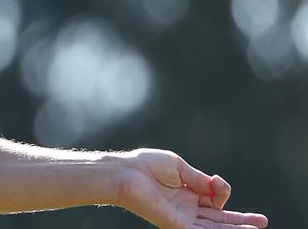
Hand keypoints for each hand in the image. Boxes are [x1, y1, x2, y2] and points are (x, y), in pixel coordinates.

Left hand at [116, 149, 267, 227]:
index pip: (214, 198)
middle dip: (240, 220)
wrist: (126, 173)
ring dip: (235, 228)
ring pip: (214, 227)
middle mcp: (187, 208)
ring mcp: (183, 218)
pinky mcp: (176, 224)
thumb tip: (217, 186)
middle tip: (262, 222)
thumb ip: (200, 179)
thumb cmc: (146, 166)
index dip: (221, 190)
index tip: (216, 181)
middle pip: (219, 218)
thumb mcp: (179, 167)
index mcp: (188, 193)